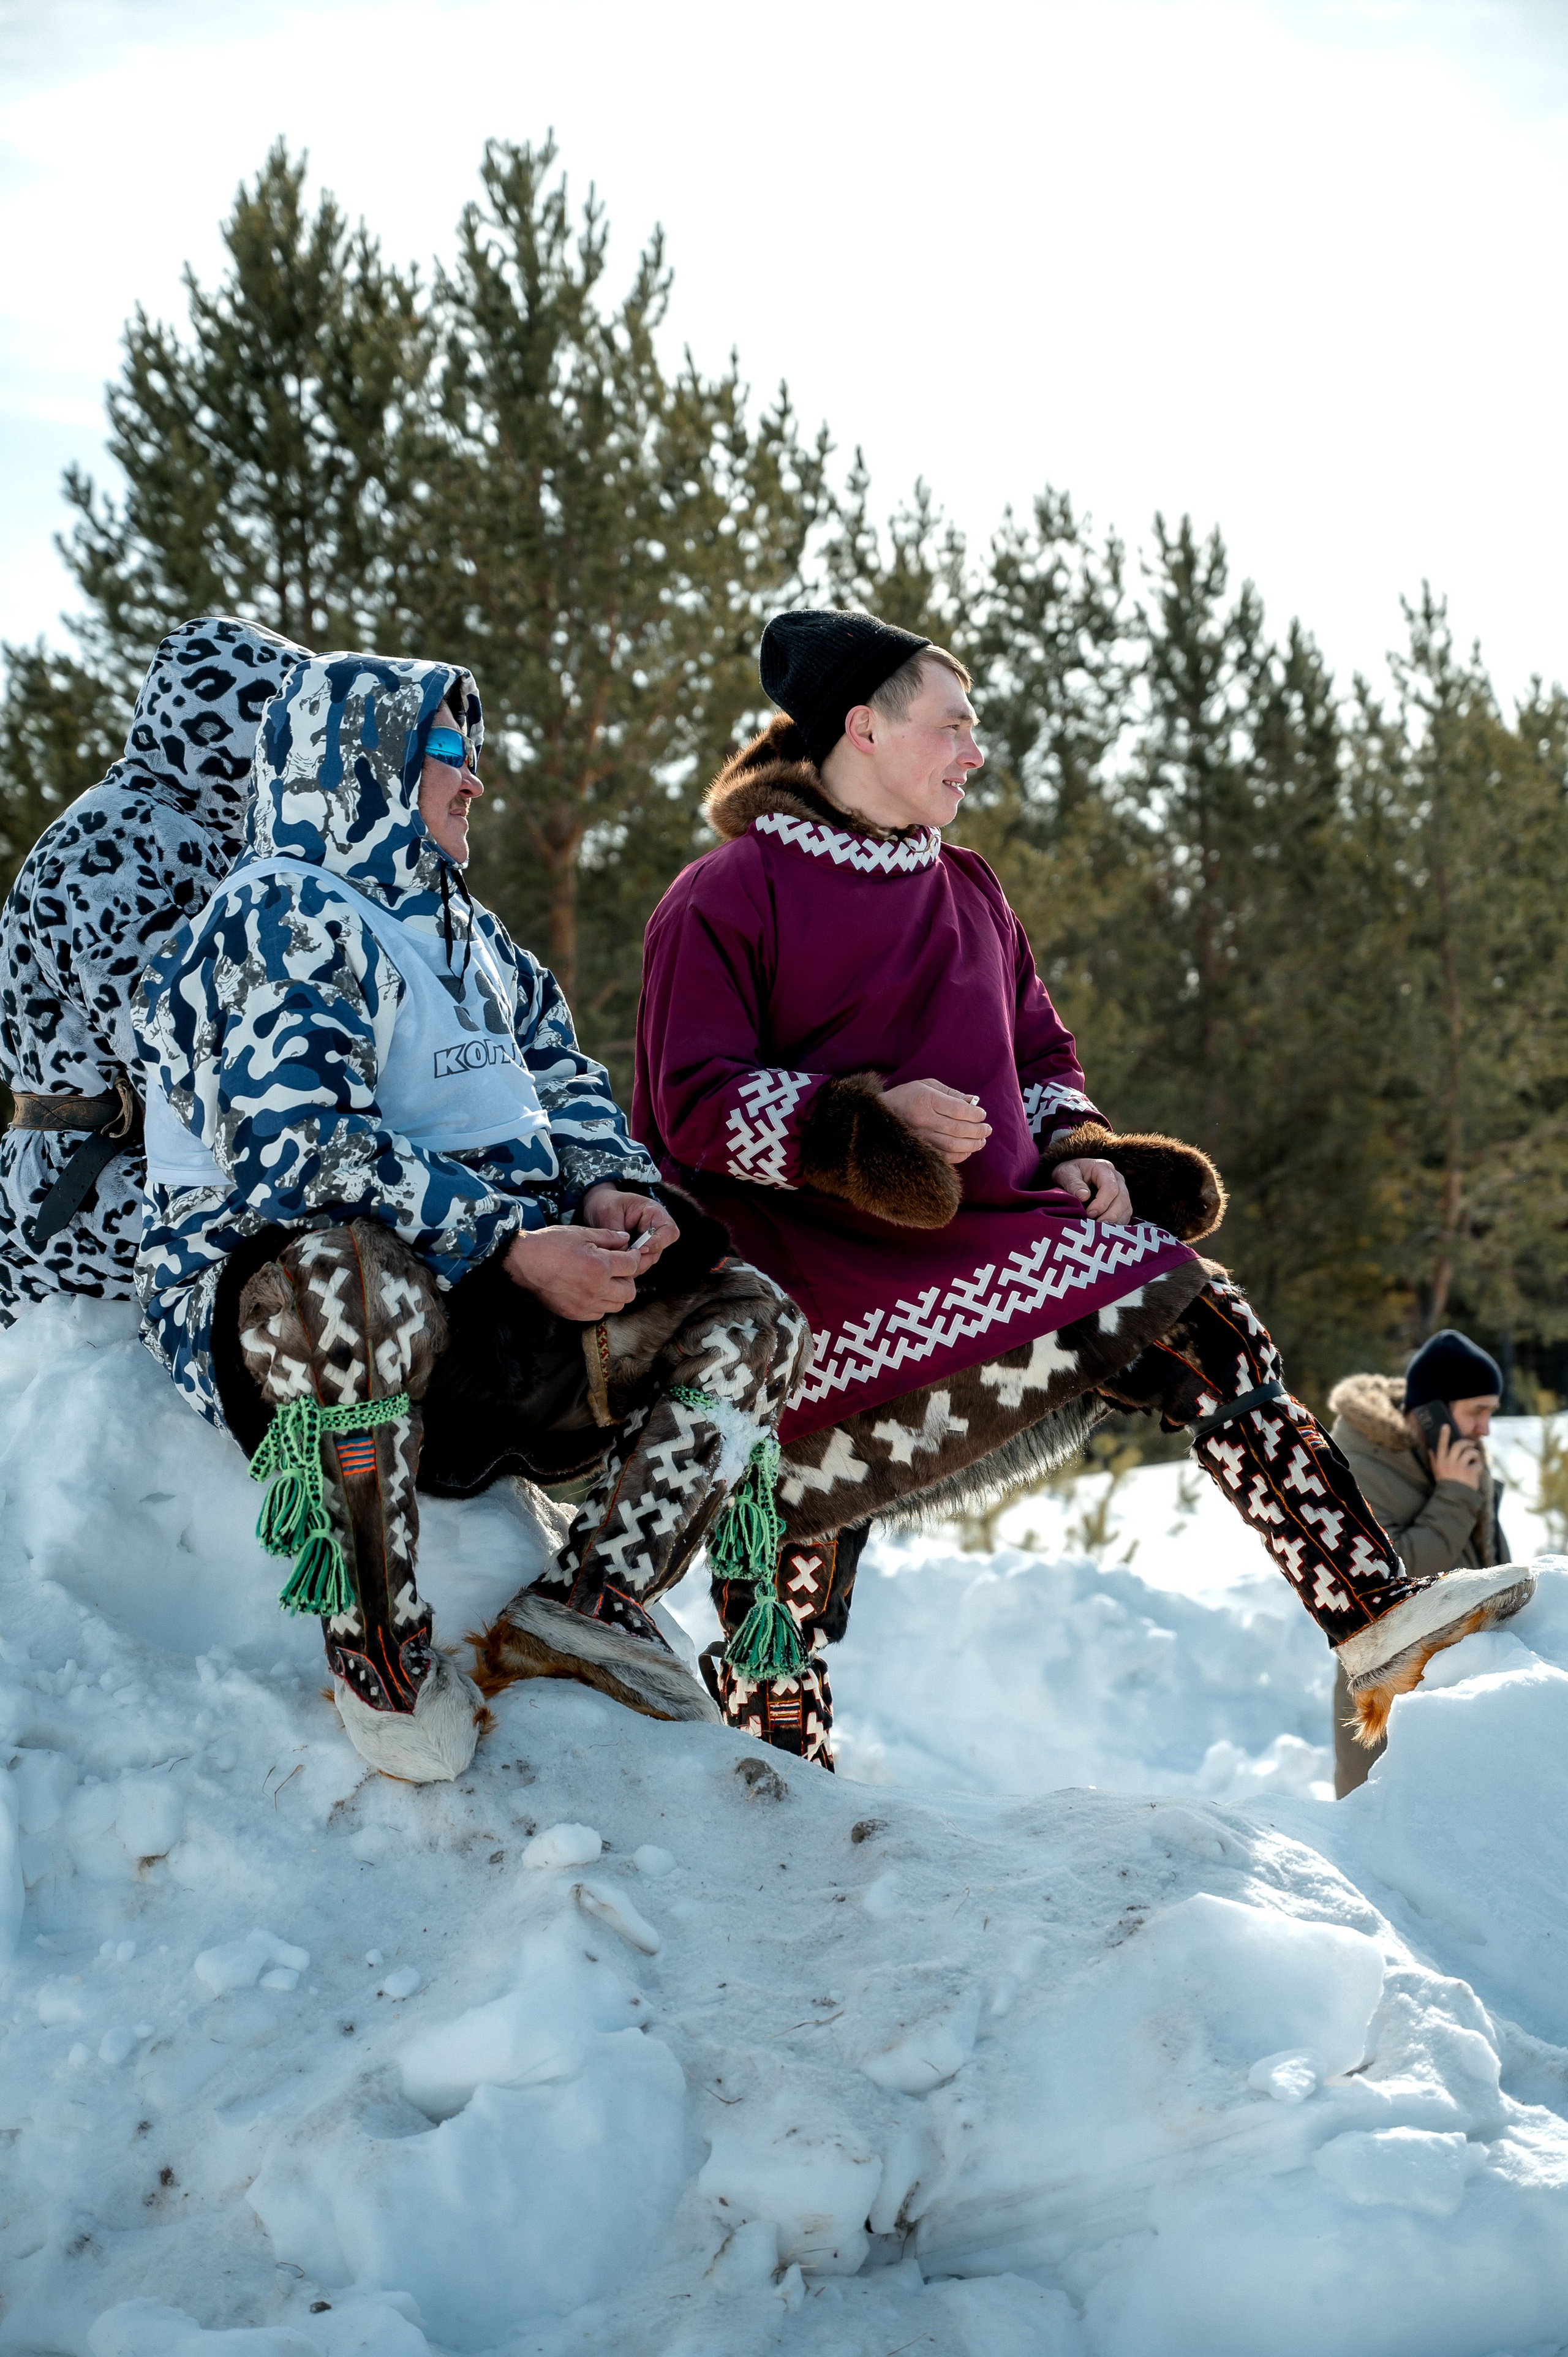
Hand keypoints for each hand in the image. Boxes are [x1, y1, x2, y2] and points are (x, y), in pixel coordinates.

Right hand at [502, 1222, 647, 1319]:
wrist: (522, 1261)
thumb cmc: (550, 1244)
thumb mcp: (581, 1233)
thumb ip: (608, 1237)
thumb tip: (627, 1240)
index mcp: (600, 1267)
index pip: (632, 1266)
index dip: (634, 1257)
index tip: (631, 1254)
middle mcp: (595, 1289)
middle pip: (630, 1292)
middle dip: (628, 1279)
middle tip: (618, 1269)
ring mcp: (584, 1304)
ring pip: (617, 1306)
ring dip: (616, 1294)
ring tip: (604, 1281)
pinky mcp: (573, 1313)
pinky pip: (598, 1314)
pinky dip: (600, 1304)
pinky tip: (591, 1291)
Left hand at [581, 1182, 679, 1271]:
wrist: (599, 1207)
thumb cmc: (607, 1204)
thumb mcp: (609, 1212)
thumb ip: (618, 1233)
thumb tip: (624, 1253)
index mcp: (655, 1214)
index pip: (669, 1233)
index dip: (656, 1243)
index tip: (640, 1248)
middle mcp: (656, 1231)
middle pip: (658, 1252)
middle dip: (640, 1258)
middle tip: (622, 1257)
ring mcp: (649, 1245)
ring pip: (647, 1262)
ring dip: (632, 1263)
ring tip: (614, 1257)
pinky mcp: (640, 1255)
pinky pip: (637, 1266)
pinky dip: (626, 1267)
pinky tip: (614, 1260)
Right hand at [880, 1079, 991, 1165]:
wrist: (878, 1114)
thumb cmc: (906, 1096)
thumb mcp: (926, 1085)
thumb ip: (951, 1093)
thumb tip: (972, 1101)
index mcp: (926, 1100)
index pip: (959, 1109)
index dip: (975, 1114)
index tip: (982, 1115)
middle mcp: (923, 1119)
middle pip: (958, 1129)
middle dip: (978, 1130)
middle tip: (987, 1130)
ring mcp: (920, 1137)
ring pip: (953, 1145)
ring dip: (971, 1145)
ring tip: (981, 1141)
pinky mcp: (918, 1150)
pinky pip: (943, 1157)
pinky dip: (959, 1156)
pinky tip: (967, 1151)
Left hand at [1052, 1157, 1132, 1224]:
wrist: (1072, 1176)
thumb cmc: (1068, 1174)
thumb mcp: (1065, 1173)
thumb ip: (1073, 1183)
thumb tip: (1083, 1196)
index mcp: (1104, 1169)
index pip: (1111, 1188)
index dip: (1102, 1203)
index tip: (1089, 1214)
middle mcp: (1117, 1179)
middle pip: (1122, 1199)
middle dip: (1110, 1215)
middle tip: (1097, 1227)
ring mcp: (1122, 1191)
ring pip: (1126, 1209)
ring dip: (1115, 1222)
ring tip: (1100, 1231)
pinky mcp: (1121, 1203)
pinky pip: (1125, 1216)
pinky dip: (1117, 1225)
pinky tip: (1104, 1231)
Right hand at [1431, 1424, 1484, 1490]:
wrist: (1454, 1498)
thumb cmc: (1445, 1484)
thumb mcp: (1437, 1472)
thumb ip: (1434, 1460)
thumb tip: (1430, 1449)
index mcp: (1441, 1462)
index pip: (1442, 1445)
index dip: (1444, 1435)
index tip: (1446, 1425)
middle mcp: (1450, 1463)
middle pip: (1459, 1445)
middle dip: (1467, 1442)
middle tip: (1471, 1444)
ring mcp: (1460, 1467)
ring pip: (1470, 1453)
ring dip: (1475, 1455)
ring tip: (1475, 1460)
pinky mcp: (1470, 1472)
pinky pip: (1478, 1464)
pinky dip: (1479, 1467)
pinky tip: (1476, 1473)